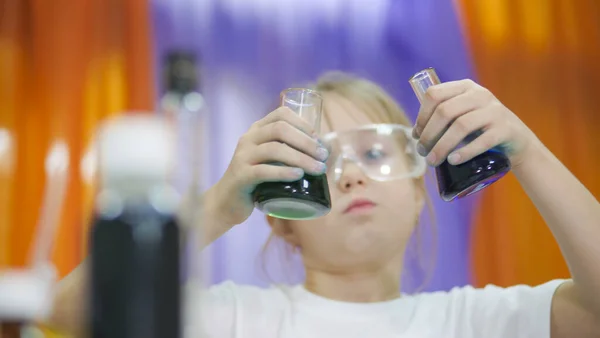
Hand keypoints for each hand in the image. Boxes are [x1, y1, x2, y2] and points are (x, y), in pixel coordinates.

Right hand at [209, 107, 328, 225]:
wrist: (227, 201)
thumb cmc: (256, 180)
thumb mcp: (271, 160)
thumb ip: (289, 151)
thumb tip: (325, 150)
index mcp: (257, 130)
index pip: (281, 114)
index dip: (303, 123)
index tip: (318, 140)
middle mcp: (248, 138)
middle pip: (280, 129)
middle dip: (306, 142)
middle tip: (323, 157)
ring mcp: (243, 156)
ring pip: (274, 149)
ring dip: (301, 158)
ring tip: (318, 170)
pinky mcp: (241, 176)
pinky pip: (263, 170)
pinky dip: (283, 172)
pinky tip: (298, 176)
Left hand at [413, 79, 539, 167]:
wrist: (516, 141)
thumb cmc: (480, 130)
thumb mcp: (461, 116)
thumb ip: (441, 118)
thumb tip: (414, 134)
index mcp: (464, 87)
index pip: (434, 94)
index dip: (421, 116)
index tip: (417, 136)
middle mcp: (480, 94)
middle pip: (445, 112)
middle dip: (429, 135)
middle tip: (423, 153)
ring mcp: (494, 110)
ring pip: (461, 126)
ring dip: (442, 146)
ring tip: (433, 161)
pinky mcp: (505, 129)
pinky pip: (483, 140)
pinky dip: (465, 152)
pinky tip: (453, 161)